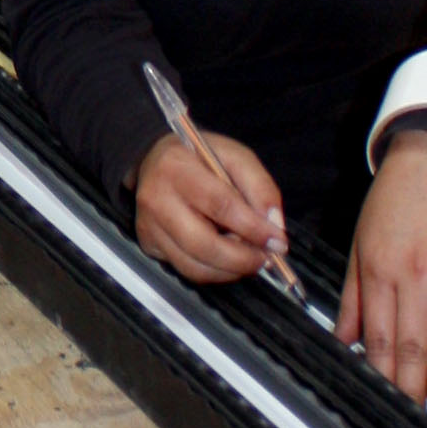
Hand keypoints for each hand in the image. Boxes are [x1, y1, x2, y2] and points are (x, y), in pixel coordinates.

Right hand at [133, 132, 285, 283]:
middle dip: (242, 259)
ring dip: (230, 270)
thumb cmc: (198, 158)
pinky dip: (214, 271)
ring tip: (248, 257)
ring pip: (195, 266)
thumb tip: (274, 226)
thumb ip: (260, 186)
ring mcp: (149, 226)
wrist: (154, 160)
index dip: (253, 228)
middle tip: (266, 258)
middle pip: (203, 244)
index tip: (277, 241)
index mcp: (176, 167)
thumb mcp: (235, 156)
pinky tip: (226, 257)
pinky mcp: (149, 244)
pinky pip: (187, 270)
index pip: (219, 204)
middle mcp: (156, 198)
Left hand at [336, 129, 426, 408]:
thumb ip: (353, 294)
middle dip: (410, 382)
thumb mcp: (360, 241)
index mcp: (380, 270)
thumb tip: (343, 340)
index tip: (379, 402)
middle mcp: (416, 276)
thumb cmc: (394, 202)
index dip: (377, 370)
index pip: (376, 332)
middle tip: (411, 417)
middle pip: (411, 338)